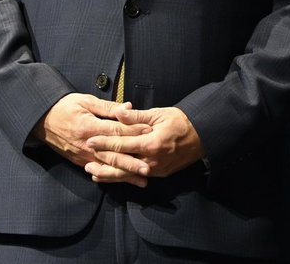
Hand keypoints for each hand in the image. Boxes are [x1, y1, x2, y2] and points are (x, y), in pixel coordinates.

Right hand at [33, 93, 151, 182]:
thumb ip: (108, 107)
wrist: (42, 120)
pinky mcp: (79, 161)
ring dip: (125, 174)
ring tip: (142, 180)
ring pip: (107, 167)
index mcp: (90, 127)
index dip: (134, 131)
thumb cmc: (65, 107)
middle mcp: (87, 144)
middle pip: (113, 155)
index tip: (150, 132)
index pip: (116, 130)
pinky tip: (123, 180)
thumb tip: (128, 108)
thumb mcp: (85, 101)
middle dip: (132, 162)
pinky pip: (98, 170)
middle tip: (148, 168)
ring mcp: (83, 155)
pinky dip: (112, 176)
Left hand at [85, 105, 204, 182]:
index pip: (121, 144)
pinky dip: (123, 176)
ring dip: (109, 174)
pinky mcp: (159, 174)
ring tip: (93, 172)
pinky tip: (113, 175)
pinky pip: (137, 176)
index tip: (90, 141)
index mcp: (150, 144)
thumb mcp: (159, 114)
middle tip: (86, 157)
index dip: (104, 143)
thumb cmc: (181, 122)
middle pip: (121, 164)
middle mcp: (151, 161)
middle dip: (102, 161)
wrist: (203, 136)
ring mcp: (155, 170)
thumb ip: (136, 117)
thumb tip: (118, 113)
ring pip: (127, 175)